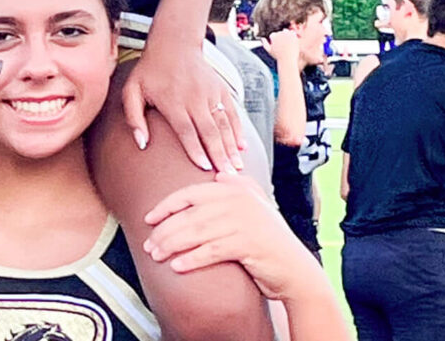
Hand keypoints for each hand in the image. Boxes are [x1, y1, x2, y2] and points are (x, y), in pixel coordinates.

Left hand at [122, 41, 243, 172]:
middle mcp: (194, 98)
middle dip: (219, 155)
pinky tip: (242, 147)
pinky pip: (232, 113)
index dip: (195, 150)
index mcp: (172, 101)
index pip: (186, 130)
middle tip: (227, 176)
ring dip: (231, 147)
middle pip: (209, 131)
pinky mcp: (221, 89)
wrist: (174, 44)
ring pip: (223, 124)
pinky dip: (238, 130)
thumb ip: (134, 117)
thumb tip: (141, 144)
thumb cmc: (150, 72)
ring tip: (238, 167)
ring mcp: (210, 93)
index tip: (204, 169)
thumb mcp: (132, 91)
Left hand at [143, 174, 323, 300]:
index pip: (190, 193)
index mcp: (235, 188)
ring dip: (171, 245)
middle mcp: (238, 199)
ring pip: (195, 232)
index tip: (149, 219)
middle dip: (164, 230)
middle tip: (148, 245)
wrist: (295, 270)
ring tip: (156, 256)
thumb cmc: (267, 242)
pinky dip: (191, 259)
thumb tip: (218, 174)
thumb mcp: (253, 210)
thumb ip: (236, 189)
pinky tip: (177, 267)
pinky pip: (210, 250)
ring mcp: (243, 220)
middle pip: (189, 214)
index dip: (166, 206)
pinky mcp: (247, 243)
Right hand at [264, 28, 300, 66]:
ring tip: (286, 43)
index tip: (276, 45)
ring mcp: (287, 34)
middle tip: (282, 45)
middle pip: (279, 33)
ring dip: (285, 35)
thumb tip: (262, 38)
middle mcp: (280, 33)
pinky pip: (292, 33)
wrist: (288, 59)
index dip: (274, 40)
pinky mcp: (293, 35)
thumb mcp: (269, 51)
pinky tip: (291, 42)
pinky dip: (291, 36)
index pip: (273, 35)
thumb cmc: (278, 56)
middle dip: (280, 37)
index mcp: (273, 36)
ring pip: (285, 31)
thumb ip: (264, 43)